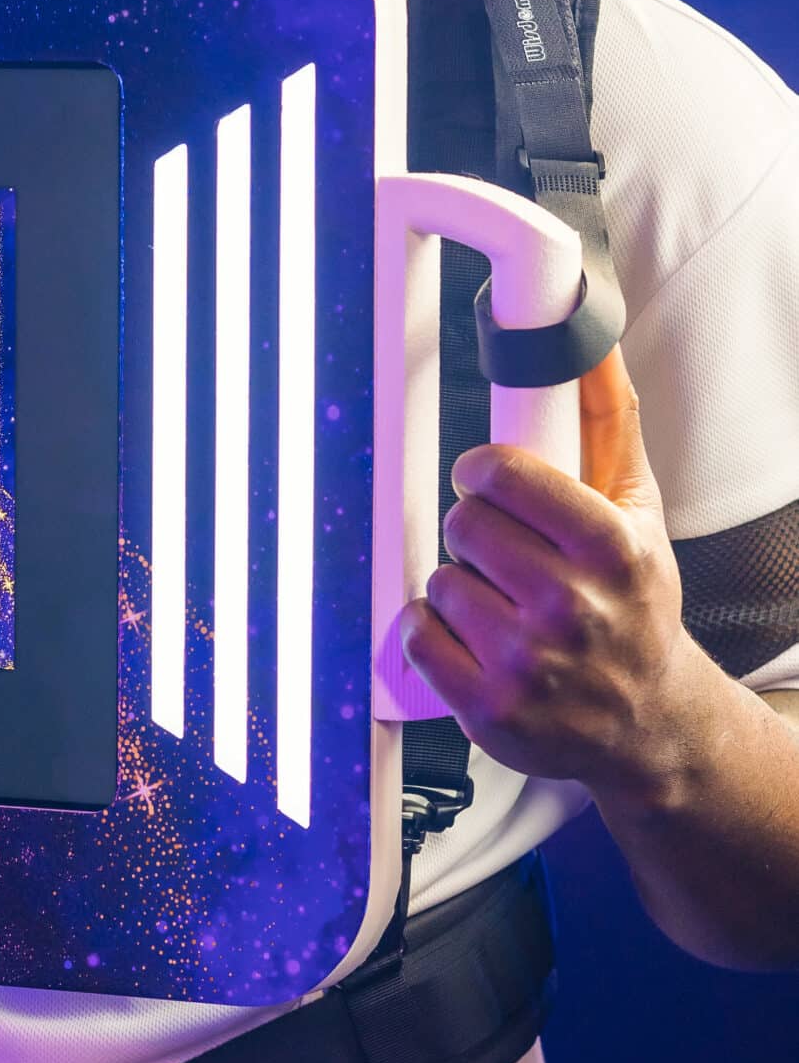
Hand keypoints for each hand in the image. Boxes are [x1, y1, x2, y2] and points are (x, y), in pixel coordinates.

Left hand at [397, 347, 702, 800]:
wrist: (646, 720)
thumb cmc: (636, 605)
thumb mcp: (639, 509)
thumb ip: (609, 420)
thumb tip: (591, 341)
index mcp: (612, 550)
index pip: (502, 474)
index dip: (481, 471)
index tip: (483, 479)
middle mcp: (574, 609)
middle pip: (463, 524)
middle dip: (477, 531)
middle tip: (506, 555)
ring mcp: (529, 665)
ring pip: (438, 580)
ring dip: (458, 585)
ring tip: (502, 604)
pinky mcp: (490, 710)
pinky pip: (416, 635)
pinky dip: (433, 632)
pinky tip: (475, 639)